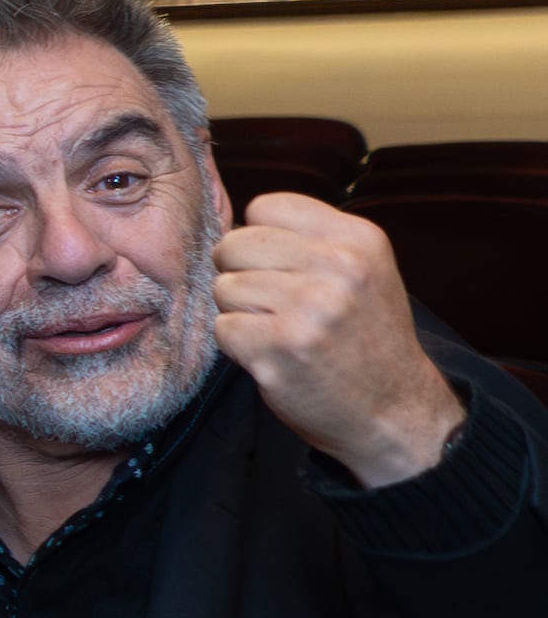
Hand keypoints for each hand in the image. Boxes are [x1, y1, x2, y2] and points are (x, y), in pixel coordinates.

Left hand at [214, 194, 468, 488]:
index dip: (259, 238)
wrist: (394, 411)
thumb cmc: (365, 340)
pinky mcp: (281, 347)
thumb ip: (310, 240)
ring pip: (224, 287)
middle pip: (234, 243)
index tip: (282, 267)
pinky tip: (275, 355)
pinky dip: (239, 346)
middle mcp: (339, 266)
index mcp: (359, 238)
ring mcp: (310, 307)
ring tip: (281, 332)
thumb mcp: (363, 272)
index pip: (266, 206)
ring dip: (241, 314)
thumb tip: (235, 225)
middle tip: (277, 306)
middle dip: (242, 275)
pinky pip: (223, 328)